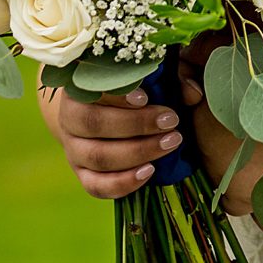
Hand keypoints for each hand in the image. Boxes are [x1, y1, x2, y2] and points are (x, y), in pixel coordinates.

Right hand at [42, 82, 185, 199]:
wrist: (102, 113)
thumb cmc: (134, 88)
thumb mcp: (152, 76)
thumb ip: (172, 78)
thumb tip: (192, 93)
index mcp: (82, 86)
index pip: (90, 89)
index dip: (116, 94)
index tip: (146, 97)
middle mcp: (70, 118)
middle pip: (93, 124)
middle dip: (136, 124)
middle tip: (172, 122)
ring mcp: (74, 149)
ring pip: (97, 156)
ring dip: (137, 152)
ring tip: (171, 143)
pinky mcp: (82, 174)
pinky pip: (96, 186)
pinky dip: (122, 182)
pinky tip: (149, 172)